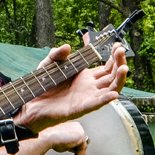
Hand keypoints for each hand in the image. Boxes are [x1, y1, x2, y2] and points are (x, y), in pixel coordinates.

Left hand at [13, 43, 127, 131]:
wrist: (30, 104)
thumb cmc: (42, 87)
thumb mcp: (48, 64)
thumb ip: (57, 54)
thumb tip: (67, 46)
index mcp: (85, 76)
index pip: (106, 67)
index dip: (114, 57)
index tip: (118, 46)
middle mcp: (89, 87)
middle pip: (111, 76)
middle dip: (119, 63)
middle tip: (121, 51)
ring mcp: (86, 98)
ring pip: (109, 89)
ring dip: (118, 79)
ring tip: (124, 68)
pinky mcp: (79, 109)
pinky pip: (96, 104)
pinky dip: (105, 100)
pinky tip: (113, 94)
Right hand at [42, 120, 87, 154]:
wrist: (49, 137)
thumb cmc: (53, 139)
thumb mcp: (64, 142)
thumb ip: (71, 144)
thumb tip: (76, 151)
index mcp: (73, 126)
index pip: (79, 138)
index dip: (78, 148)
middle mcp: (78, 127)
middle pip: (83, 142)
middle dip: (81, 153)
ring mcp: (80, 131)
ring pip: (83, 147)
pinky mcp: (81, 137)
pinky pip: (82, 149)